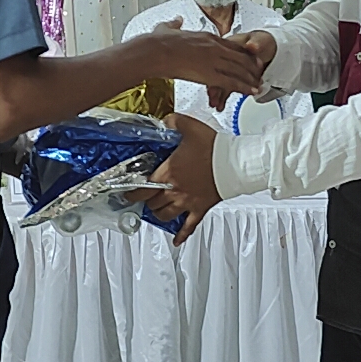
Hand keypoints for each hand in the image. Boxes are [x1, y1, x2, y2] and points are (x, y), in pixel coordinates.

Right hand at [140, 20, 263, 98]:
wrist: (155, 51)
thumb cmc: (158, 42)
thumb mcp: (167, 28)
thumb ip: (174, 24)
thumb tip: (177, 20)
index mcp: (207, 36)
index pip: (232, 44)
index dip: (242, 52)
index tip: (249, 56)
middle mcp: (215, 47)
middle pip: (240, 57)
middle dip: (251, 66)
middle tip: (259, 72)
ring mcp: (214, 60)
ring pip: (240, 70)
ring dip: (251, 78)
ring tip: (258, 85)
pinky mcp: (210, 74)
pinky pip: (232, 82)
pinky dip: (244, 87)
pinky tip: (251, 92)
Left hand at [142, 114, 221, 245]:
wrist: (234, 163)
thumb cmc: (214, 148)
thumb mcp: (190, 128)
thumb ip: (174, 122)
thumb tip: (166, 120)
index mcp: (168, 173)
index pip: (142, 188)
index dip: (130, 193)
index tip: (126, 193)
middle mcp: (175, 190)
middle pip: (151, 203)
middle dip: (145, 201)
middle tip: (141, 199)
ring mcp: (187, 202)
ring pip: (165, 215)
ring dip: (158, 214)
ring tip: (155, 211)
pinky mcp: (201, 208)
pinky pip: (189, 226)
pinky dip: (182, 235)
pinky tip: (176, 241)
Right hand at [206, 30, 277, 111]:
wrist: (267, 50)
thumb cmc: (262, 43)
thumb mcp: (260, 40)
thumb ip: (256, 43)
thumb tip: (252, 46)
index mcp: (230, 45)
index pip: (223, 57)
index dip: (218, 67)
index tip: (216, 78)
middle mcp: (226, 58)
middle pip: (220, 72)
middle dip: (216, 86)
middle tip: (214, 98)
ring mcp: (228, 69)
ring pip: (221, 82)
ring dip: (218, 94)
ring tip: (216, 104)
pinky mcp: (232, 78)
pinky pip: (226, 87)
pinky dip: (223, 97)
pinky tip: (219, 105)